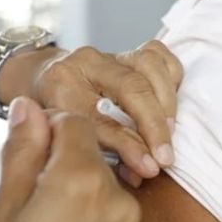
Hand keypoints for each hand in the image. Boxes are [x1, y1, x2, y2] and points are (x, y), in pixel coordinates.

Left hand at [0, 41, 182, 187]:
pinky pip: (159, 54)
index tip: (150, 167)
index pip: (101, 115)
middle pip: (131, 86)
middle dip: (154, 125)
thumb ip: (108, 151)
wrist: (51, 85)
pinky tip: (168, 105)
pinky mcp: (130, 52)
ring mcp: (111, 53)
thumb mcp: (75, 139)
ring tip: (170, 131)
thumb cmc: (61, 119)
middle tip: (165, 156)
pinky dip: (170, 79)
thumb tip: (145, 169)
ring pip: (149, 63)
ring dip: (166, 102)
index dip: (130, 143)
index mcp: (62, 82)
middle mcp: (87, 61)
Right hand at [0, 97, 143, 221]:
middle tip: (34, 196)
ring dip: (81, 188)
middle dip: (64, 161)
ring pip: (105, 183)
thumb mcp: (5, 211)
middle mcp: (119, 198)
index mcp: (82, 181)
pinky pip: (117, 211)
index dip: (52, 125)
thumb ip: (22, 152)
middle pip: (93, 153)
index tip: (34, 144)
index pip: (78, 121)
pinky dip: (96, 213)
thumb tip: (30, 107)